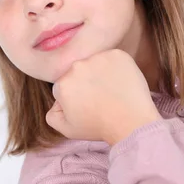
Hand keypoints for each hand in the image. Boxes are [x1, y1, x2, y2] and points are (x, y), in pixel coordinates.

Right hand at [46, 49, 161, 144]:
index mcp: (62, 83)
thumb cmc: (99, 127)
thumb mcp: (66, 129)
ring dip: (100, 73)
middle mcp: (77, 66)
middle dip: (85, 82)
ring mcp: (98, 58)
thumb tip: (56, 102)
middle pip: (78, 72)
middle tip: (99, 98)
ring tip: (111, 91)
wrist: (130, 122)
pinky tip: (120, 83)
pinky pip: (113, 58)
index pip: (65, 84)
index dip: (75, 96)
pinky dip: (116, 68)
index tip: (87, 104)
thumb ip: (52, 115)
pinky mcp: (117, 54)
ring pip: (95, 63)